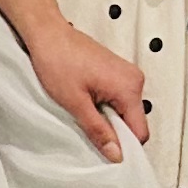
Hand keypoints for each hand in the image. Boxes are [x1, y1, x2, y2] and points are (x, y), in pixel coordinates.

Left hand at [16, 10, 149, 161]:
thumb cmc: (57, 60)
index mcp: (129, 87)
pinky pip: (119, 98)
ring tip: (84, 109)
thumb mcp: (75, 103)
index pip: (140, 131)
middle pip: (134, 121)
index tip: (107, 151)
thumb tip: (116, 154)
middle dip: (114, 130)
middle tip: (88, 126)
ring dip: (107, 117)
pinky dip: (105, 105)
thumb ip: (98, 131)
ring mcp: (127, 73)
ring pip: (125, 110)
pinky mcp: (118, 71)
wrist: (47, 33)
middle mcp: (134, 79)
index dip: (125, 145)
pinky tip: (86, 100)